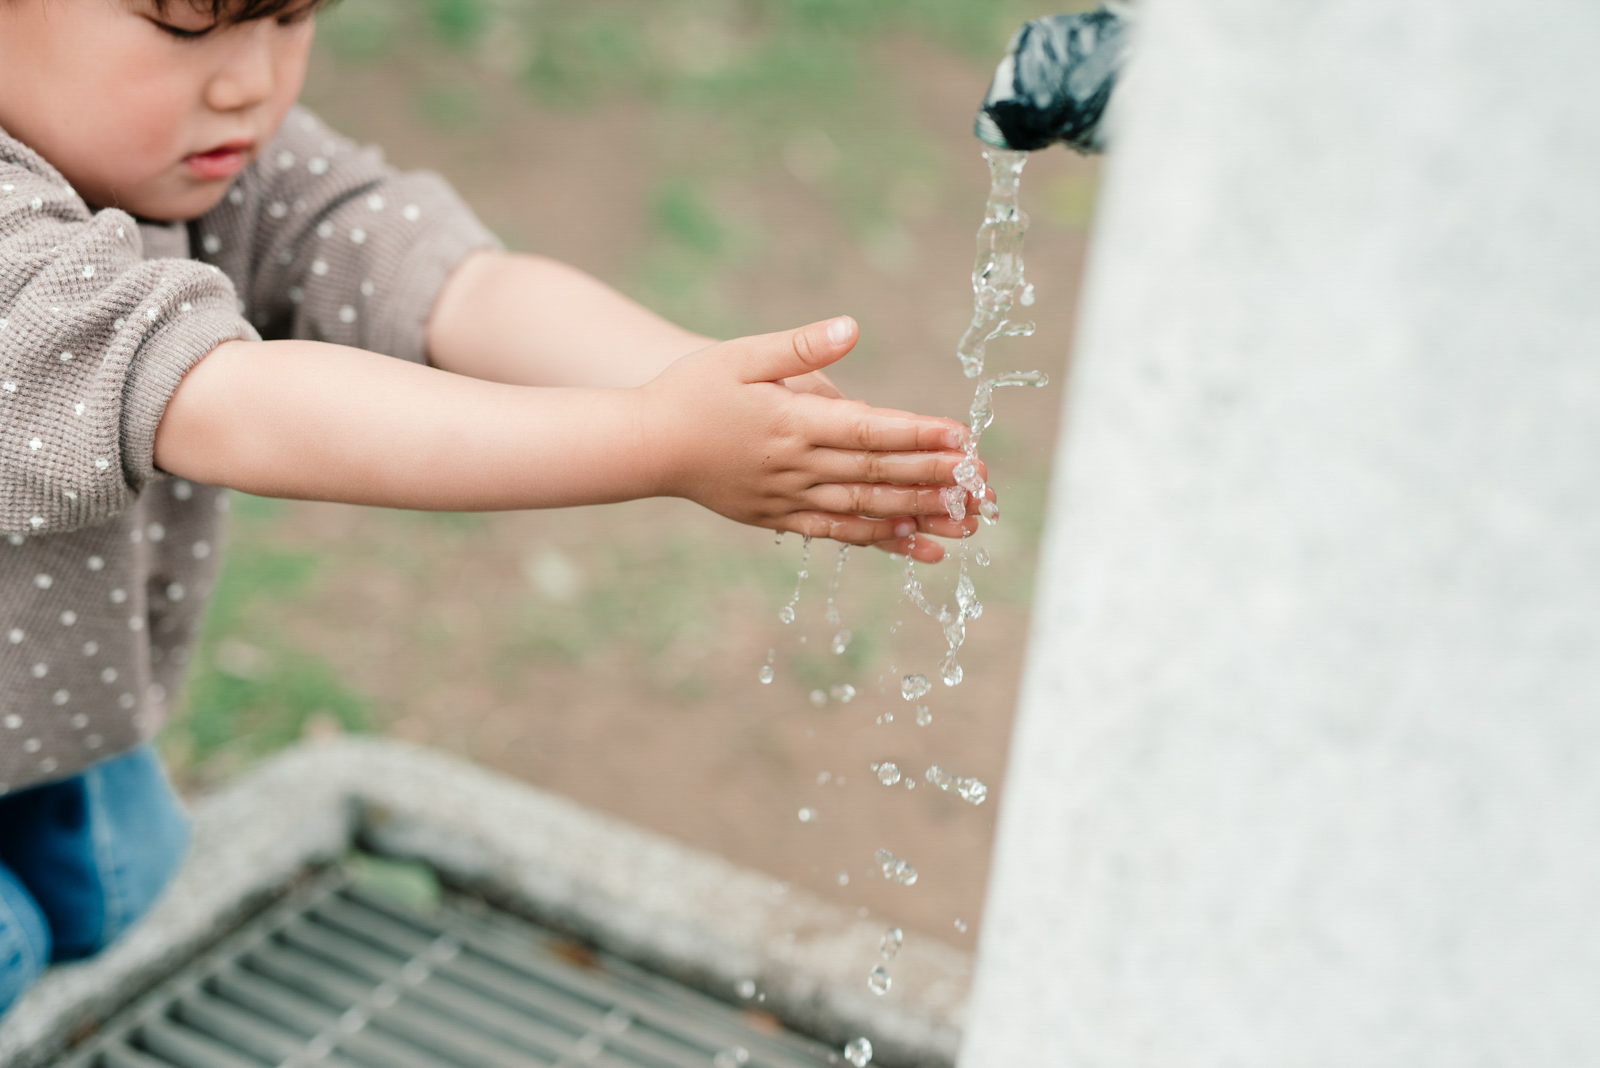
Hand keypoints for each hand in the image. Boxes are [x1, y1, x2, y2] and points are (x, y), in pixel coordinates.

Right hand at [641, 316, 977, 558]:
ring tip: (969, 521)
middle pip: (878, 474)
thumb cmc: (691, 391)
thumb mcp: (740, 355)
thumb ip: (799, 347)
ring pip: (867, 509)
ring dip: (922, 515)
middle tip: (985, 484)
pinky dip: (884, 540)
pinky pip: (841, 533)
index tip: (963, 438)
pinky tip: (923, 546)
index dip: (919, 436)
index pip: (869, 431)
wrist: (645, 446)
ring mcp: (790, 499)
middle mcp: (797, 467)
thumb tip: (850, 328)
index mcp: (792, 424)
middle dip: (936, 479)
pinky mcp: (781, 519)